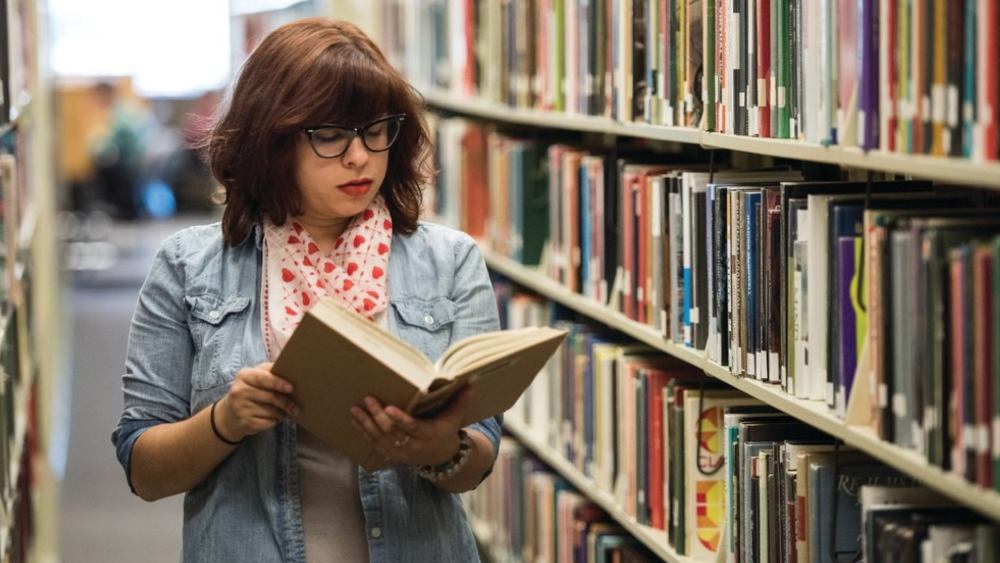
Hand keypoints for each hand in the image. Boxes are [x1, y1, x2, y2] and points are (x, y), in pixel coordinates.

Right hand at [216, 362, 299, 441]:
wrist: (230, 414)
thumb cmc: (250, 391)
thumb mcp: (255, 376)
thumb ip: (270, 371)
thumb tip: (291, 371)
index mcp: (244, 376)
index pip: (263, 378)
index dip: (278, 383)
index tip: (291, 388)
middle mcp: (239, 391)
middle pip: (271, 397)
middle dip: (287, 402)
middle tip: (296, 407)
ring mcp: (241, 408)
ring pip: (273, 412)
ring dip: (282, 412)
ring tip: (282, 411)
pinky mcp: (245, 423)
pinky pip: (269, 422)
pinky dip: (275, 421)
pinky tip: (273, 418)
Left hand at [350, 386, 473, 466]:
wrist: (442, 458)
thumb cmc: (446, 431)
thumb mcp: (454, 418)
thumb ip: (460, 402)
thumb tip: (470, 384)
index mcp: (428, 435)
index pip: (412, 427)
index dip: (400, 419)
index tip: (388, 408)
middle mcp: (413, 446)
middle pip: (392, 432)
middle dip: (378, 416)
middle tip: (368, 399)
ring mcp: (401, 452)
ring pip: (380, 439)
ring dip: (366, 424)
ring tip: (355, 409)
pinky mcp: (392, 455)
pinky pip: (375, 444)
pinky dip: (364, 432)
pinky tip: (356, 420)